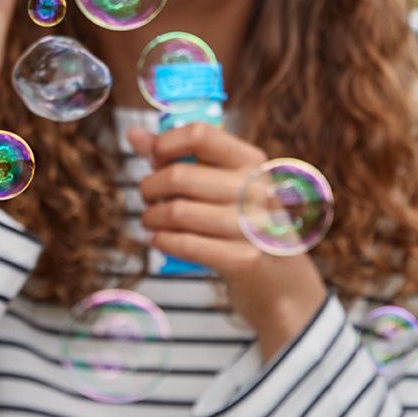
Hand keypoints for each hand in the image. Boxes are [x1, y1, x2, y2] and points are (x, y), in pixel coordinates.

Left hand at [129, 123, 329, 361]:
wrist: (283, 282)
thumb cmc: (245, 225)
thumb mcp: (225, 185)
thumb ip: (181, 157)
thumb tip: (134, 133)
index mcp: (253, 162)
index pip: (201, 134)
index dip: (166, 143)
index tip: (155, 159)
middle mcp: (257, 189)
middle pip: (179, 175)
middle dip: (150, 187)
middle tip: (147, 197)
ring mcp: (253, 226)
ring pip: (177, 212)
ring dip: (151, 217)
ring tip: (151, 220)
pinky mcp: (244, 259)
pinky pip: (186, 244)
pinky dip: (162, 241)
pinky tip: (158, 239)